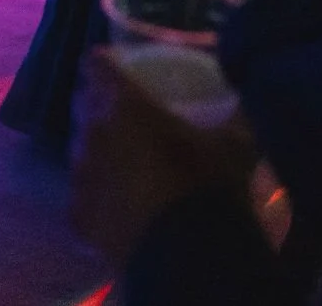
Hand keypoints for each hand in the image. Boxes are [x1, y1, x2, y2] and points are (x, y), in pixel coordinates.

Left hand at [70, 48, 257, 265]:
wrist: (188, 257)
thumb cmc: (209, 186)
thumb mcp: (234, 143)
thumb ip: (234, 113)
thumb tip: (244, 97)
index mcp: (122, 104)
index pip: (95, 63)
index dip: (105, 63)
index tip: (120, 69)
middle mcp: (91, 133)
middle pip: (83, 103)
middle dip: (101, 103)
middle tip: (130, 115)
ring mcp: (79, 176)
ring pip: (80, 148)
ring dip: (98, 148)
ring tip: (127, 163)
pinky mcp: (77, 215)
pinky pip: (82, 194)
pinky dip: (98, 194)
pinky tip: (120, 203)